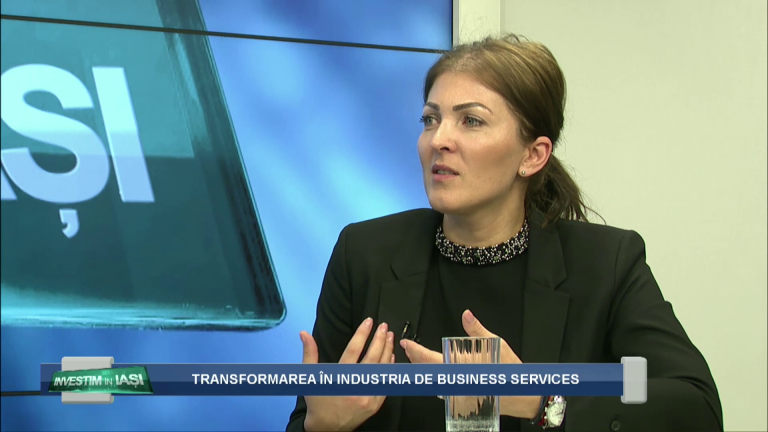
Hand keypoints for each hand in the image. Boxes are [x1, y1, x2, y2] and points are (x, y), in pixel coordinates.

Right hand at [301, 318, 394, 431]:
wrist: (327, 427)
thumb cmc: (318, 401)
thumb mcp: (311, 376)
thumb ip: (310, 353)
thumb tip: (304, 333)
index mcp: (341, 376)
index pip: (354, 349)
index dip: (362, 333)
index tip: (369, 321)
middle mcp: (356, 385)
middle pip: (372, 356)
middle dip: (379, 339)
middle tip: (384, 326)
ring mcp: (368, 395)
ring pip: (381, 368)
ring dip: (387, 350)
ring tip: (389, 336)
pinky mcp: (375, 403)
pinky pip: (385, 383)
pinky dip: (389, 368)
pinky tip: (391, 356)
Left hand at [400, 310, 541, 419]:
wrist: (521, 395)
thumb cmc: (509, 371)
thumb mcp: (494, 344)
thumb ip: (477, 330)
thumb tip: (466, 315)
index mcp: (459, 369)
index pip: (429, 360)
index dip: (416, 351)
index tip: (406, 344)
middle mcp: (455, 384)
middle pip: (427, 372)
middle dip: (415, 360)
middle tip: (407, 349)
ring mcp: (457, 394)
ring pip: (434, 382)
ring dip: (424, 370)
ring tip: (416, 360)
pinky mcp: (462, 399)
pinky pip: (443, 390)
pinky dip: (435, 380)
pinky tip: (435, 376)